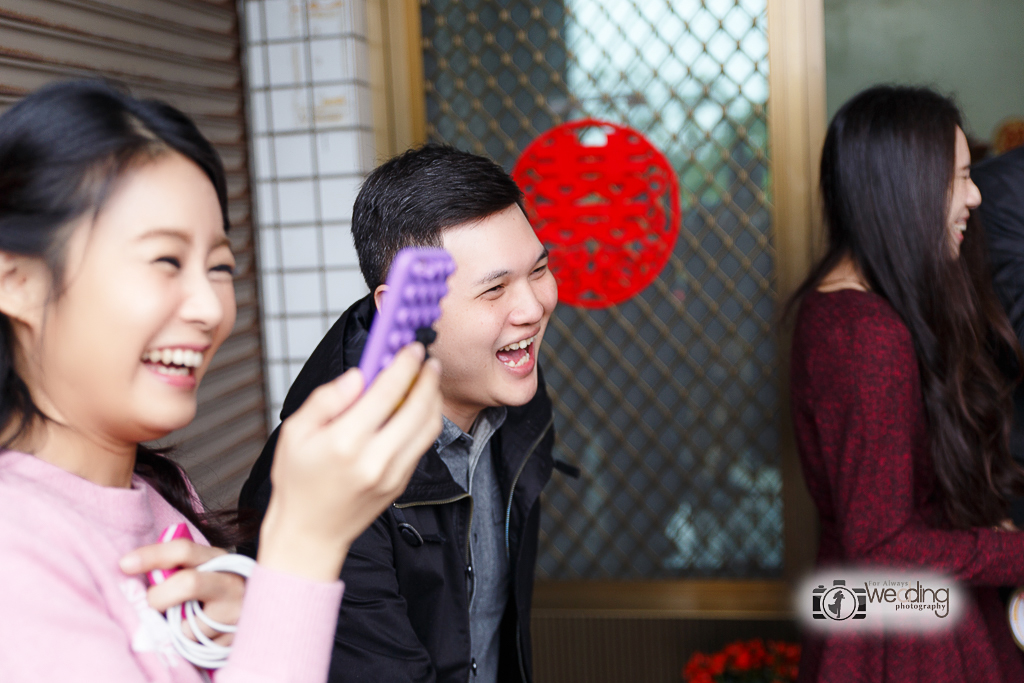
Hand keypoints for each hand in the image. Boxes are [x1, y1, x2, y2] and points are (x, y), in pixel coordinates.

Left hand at [119, 540, 244, 644]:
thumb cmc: (216, 587)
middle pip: (188, 583)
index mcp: (217, 559)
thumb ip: (175, 568)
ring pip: (188, 625)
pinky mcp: (235, 639)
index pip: (183, 550)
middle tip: (153, 604)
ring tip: (189, 621)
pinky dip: (190, 642)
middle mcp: (230, 582)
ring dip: (177, 627)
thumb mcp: (203, 569)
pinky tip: (201, 633)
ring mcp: (235, 612)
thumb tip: (132, 571)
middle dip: (160, 597)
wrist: (260, 609)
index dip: (152, 556)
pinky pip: (196, 646)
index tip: (124, 565)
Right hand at [258, 343, 442, 581]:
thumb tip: (359, 375)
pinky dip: (427, 420)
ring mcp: (392, 474)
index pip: (386, 392)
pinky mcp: (401, 483)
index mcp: (345, 442)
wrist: (310, 535)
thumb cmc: (297, 482)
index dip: (404, 364)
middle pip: (417, 407)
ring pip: (428, 427)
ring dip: (433, 398)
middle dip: (427, 377)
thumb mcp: (295, 433)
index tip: (412, 347)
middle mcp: (374, 459)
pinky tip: (418, 407)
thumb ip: (327, 399)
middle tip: (427, 359)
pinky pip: (422, 444)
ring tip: (427, 379)